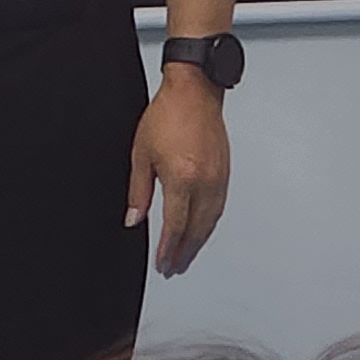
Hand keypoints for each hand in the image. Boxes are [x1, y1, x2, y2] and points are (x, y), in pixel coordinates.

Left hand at [125, 68, 230, 276]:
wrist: (194, 92)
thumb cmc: (167, 115)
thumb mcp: (141, 154)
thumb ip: (138, 191)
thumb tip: (135, 219)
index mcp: (182, 179)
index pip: (175, 226)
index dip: (168, 249)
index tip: (162, 263)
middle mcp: (204, 182)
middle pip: (196, 230)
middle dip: (184, 252)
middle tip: (174, 267)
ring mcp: (218, 179)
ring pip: (210, 222)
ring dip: (198, 242)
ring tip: (186, 255)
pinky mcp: (225, 173)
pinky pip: (218, 208)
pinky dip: (209, 224)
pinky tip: (201, 229)